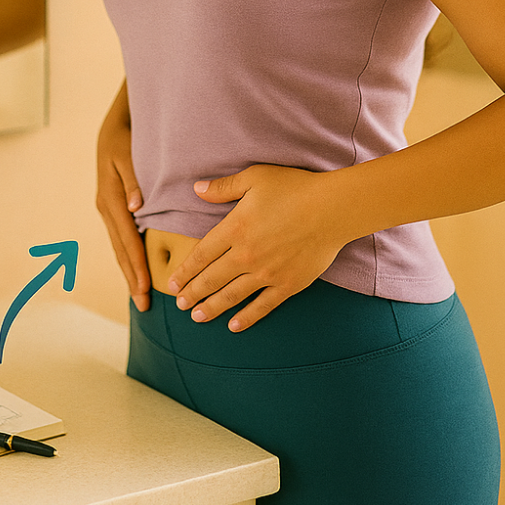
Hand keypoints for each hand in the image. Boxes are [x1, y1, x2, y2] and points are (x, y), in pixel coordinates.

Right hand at [96, 82, 150, 311]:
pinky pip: (121, 237)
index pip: (128, 238)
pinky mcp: (113, 207)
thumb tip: (135, 207)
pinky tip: (135, 269)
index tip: (145, 286)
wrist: (114, 126)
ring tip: (139, 295)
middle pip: (121, 249)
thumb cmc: (125, 138)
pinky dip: (128, 255)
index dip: (136, 263)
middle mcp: (107, 207)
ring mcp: (108, 209)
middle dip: (131, 276)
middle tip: (143, 304)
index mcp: (111, 198)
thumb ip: (133, 180)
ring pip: (119, 246)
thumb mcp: (127, 154)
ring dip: (129, 270)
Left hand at [167, 164, 348, 330]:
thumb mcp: (254, 178)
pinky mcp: (287, 285)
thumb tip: (196, 189)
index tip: (172, 283)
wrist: (332, 209)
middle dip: (193, 293)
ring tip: (197, 317)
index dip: (186, 271)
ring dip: (212, 307)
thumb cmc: (294, 188)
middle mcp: (246, 255)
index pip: (202, 254)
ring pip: (232, 296)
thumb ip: (224, 187)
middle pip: (212, 279)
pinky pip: (262, 306)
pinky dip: (247, 318)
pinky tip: (234, 326)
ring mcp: (266, 273)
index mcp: (235, 228)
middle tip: (179, 305)